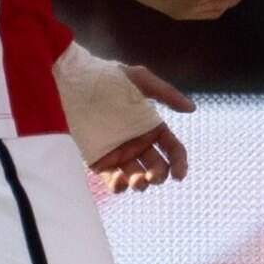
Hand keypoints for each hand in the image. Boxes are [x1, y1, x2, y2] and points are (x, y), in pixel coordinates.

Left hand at [87, 67, 195, 193]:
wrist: (72, 82)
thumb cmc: (107, 77)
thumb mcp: (139, 80)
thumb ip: (166, 93)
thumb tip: (192, 108)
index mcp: (151, 128)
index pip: (172, 150)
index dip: (179, 163)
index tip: (178, 175)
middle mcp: (138, 143)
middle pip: (156, 167)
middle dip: (158, 176)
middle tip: (153, 177)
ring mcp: (118, 153)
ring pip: (135, 176)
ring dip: (140, 184)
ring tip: (137, 182)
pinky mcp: (97, 160)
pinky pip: (110, 179)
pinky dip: (117, 186)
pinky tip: (120, 182)